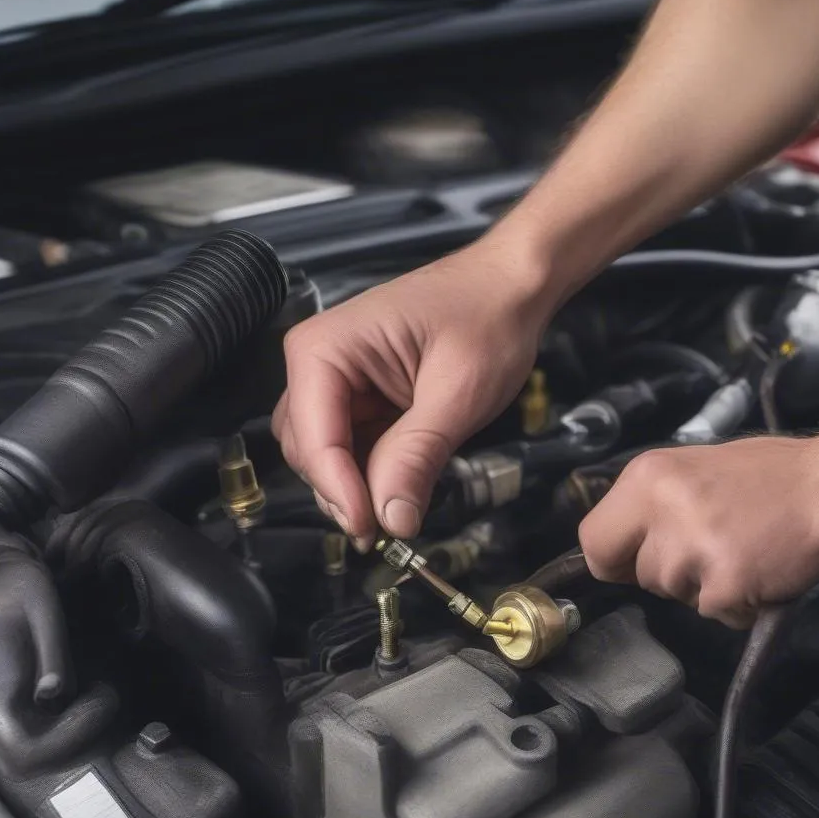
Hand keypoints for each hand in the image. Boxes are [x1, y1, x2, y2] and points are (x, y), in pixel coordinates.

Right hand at [273, 237, 547, 548]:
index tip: (371, 529)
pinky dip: (372, 474)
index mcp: (324, 348)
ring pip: (325, 457)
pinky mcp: (358, 400)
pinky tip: (403, 484)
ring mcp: (335, 384)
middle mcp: (316, 364)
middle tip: (391, 525)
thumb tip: (392, 520)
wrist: (511, 288)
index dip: (338, 489)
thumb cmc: (487, 318)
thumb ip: (417, 456)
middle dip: (345, 491)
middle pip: (307, 451)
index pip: (312, 436)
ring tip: (401, 505)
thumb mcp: (457, 393)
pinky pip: (351, 450)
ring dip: (357, 487)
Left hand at [578, 428, 818, 628]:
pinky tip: (759, 570)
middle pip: (633, 572)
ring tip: (739, 552)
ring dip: (701, 586)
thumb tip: (623, 539)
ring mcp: (693, 548)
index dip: (613, 557)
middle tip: (703, 552)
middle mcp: (662, 509)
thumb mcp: (694, 468)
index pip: (593, 538)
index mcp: (647, 475)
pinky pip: (712, 611)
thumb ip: (654, 502)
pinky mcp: (726, 583)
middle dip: (662, 573)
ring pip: (673, 593)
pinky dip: (735, 603)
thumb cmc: (773, 475)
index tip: (632, 561)